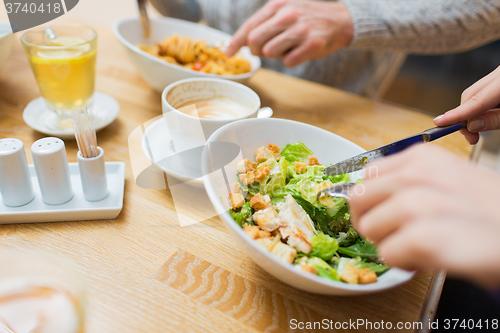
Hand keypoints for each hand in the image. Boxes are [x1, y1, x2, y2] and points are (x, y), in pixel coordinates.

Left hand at [225, 0, 353, 66]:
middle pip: (255, 42)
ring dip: (276, 55)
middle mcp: (287, 15)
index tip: (228, 53)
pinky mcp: (312, 44)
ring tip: (288, 47)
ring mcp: (300, 30)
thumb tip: (244, 43)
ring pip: (270, 52)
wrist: (341, 19)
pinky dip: (291, 60)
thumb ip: (265, 24)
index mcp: (277, 6)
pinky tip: (300, 51)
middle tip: (267, 49)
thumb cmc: (308, 17)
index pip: (249, 27)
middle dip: (256, 50)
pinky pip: (288, 61)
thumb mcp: (285, 10)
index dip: (235, 42)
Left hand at [350, 145, 499, 287]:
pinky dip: (404, 263)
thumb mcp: (449, 181)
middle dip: (372, 222)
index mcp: (421, 157)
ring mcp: (418, 204)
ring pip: (369, 228)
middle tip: (396, 235)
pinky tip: (429, 258)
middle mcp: (417, 174)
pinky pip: (387, 254)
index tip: (385, 215)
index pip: (366, 176)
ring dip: (389, 244)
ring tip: (420, 246)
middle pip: (358, 199)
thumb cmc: (490, 214)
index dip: (371, 201)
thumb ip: (410, 184)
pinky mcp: (424, 237)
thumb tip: (373, 202)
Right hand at [434, 66, 499, 144]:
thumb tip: (473, 125)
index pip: (474, 100)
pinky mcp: (497, 78)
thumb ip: (497, 118)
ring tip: (478, 129)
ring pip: (475, 93)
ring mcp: (497, 74)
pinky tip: (488, 114)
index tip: (439, 123)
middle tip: (471, 137)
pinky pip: (483, 91)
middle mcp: (498, 74)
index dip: (456, 114)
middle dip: (464, 116)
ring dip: (472, 111)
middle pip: (469, 95)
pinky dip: (481, 105)